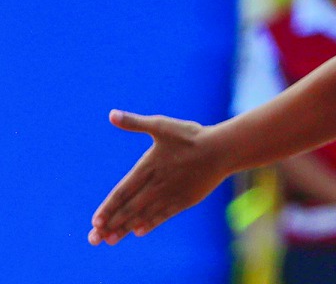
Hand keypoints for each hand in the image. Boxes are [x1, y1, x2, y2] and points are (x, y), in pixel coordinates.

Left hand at [89, 110, 226, 245]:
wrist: (222, 149)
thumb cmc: (191, 136)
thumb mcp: (162, 125)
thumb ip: (134, 123)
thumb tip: (111, 114)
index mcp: (148, 167)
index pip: (121, 192)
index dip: (108, 208)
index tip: (95, 221)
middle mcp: (156, 184)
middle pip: (129, 208)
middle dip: (110, 225)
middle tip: (94, 238)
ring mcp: (171, 194)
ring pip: (143, 215)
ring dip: (125, 228)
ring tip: (110, 240)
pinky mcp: (184, 200)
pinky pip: (163, 216)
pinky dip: (149, 224)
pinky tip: (138, 231)